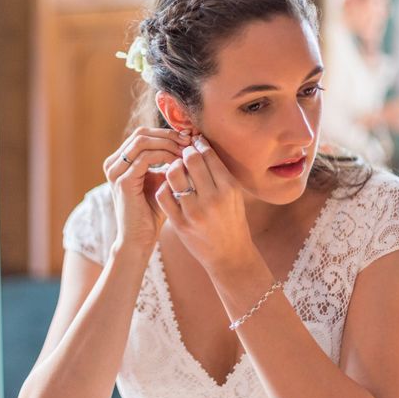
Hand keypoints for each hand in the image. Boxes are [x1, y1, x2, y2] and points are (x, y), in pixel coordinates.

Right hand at [103, 127, 189, 250]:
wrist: (140, 238)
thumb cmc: (153, 212)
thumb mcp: (161, 180)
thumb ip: (167, 161)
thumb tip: (187, 141)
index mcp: (120, 161)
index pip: (143, 134)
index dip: (167, 132)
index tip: (189, 138)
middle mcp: (113, 163)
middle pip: (142, 133)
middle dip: (168, 135)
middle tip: (189, 141)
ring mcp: (116, 172)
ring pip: (142, 142)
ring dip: (168, 144)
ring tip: (186, 151)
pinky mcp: (123, 182)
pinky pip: (145, 158)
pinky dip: (164, 156)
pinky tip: (179, 163)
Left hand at [154, 135, 255, 273]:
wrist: (230, 255)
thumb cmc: (232, 221)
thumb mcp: (234, 196)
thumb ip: (219, 173)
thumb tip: (201, 146)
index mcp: (229, 188)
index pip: (208, 154)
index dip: (198, 144)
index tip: (194, 142)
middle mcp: (213, 198)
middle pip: (190, 160)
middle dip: (184, 152)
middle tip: (182, 154)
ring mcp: (195, 211)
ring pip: (174, 174)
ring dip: (172, 167)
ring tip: (175, 169)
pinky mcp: (180, 223)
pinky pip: (164, 194)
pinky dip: (164, 186)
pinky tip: (170, 187)